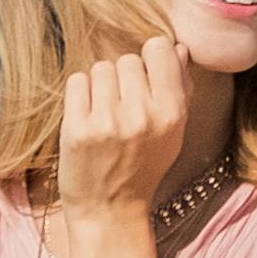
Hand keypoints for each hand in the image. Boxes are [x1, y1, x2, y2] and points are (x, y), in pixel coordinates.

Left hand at [55, 38, 189, 222]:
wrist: (109, 210)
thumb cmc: (143, 167)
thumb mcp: (172, 132)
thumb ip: (179, 87)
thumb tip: (177, 47)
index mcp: (172, 113)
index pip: (159, 48)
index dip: (151, 58)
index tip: (145, 78)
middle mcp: (142, 115)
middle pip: (127, 59)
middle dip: (123, 79)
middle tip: (122, 108)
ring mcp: (108, 122)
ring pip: (100, 68)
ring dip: (100, 86)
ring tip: (105, 115)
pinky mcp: (77, 129)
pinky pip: (77, 82)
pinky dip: (80, 95)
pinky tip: (87, 117)